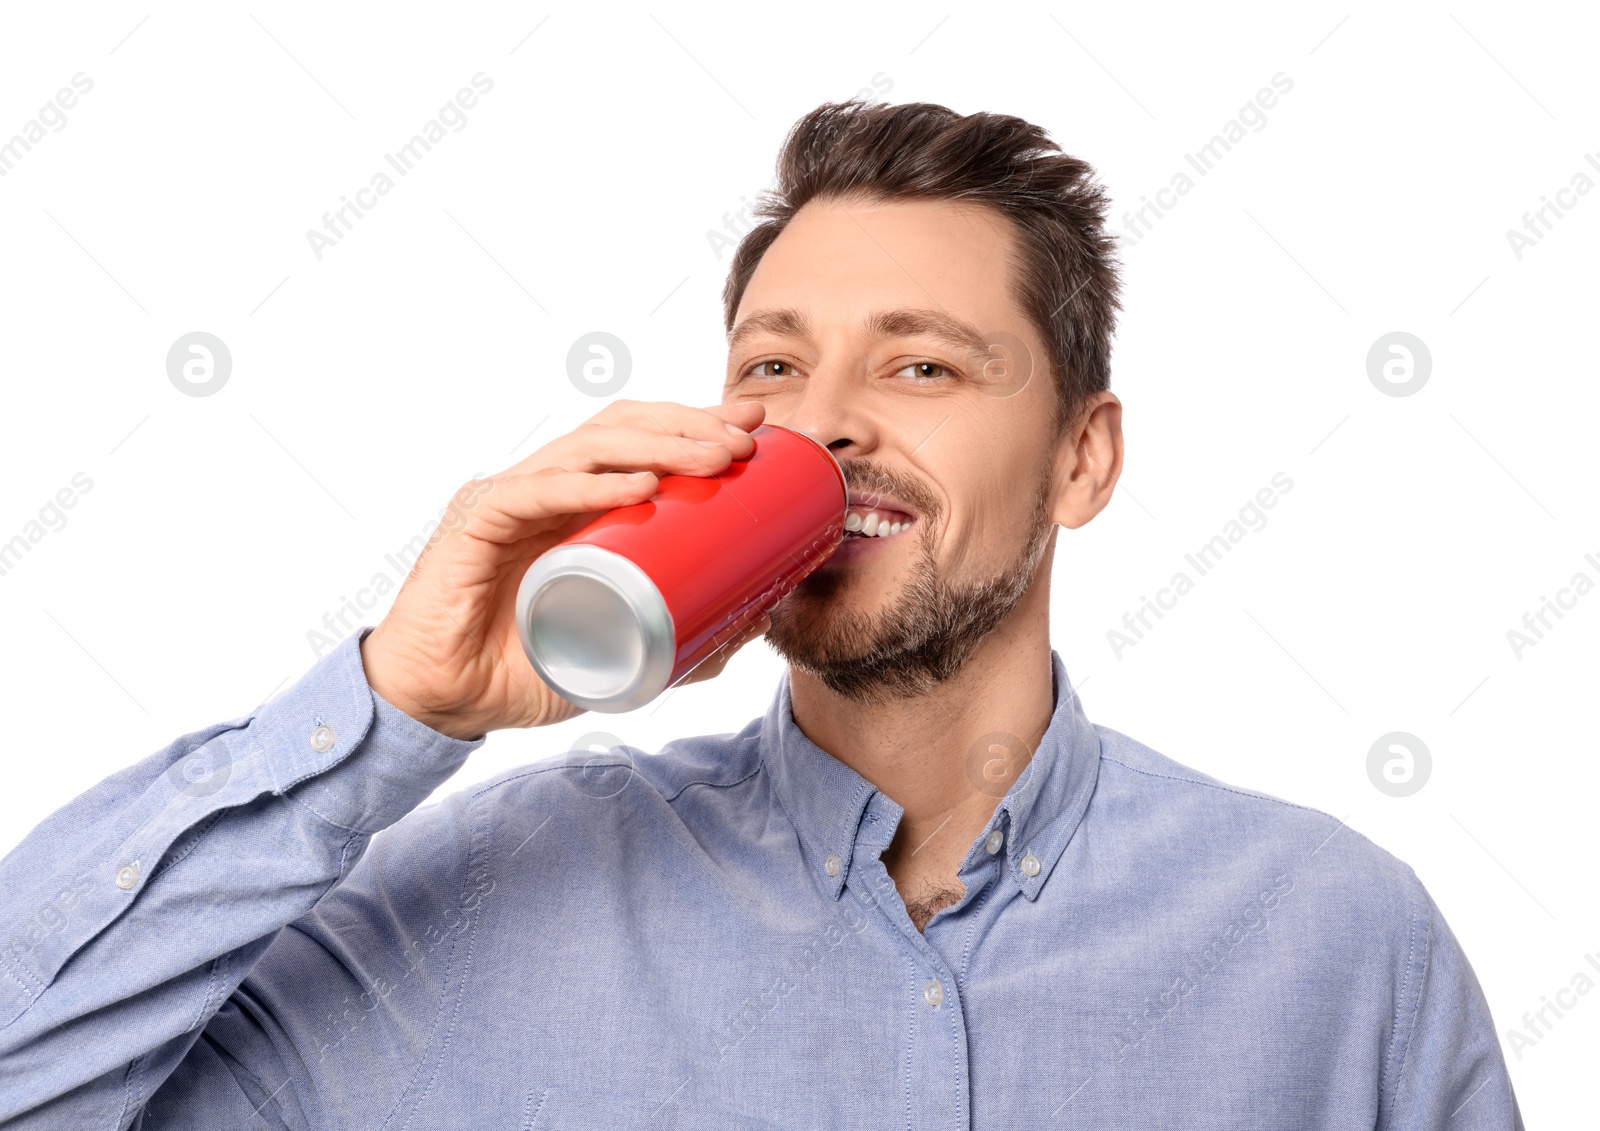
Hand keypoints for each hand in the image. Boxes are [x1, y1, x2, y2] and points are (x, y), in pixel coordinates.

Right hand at [360, 398, 766, 738]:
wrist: (446, 704)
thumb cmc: (523, 670)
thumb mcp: (620, 655)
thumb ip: (683, 639)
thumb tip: (757, 620)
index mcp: (576, 507)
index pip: (640, 443)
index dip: (695, 426)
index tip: (755, 427)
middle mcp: (544, 488)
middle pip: (622, 429)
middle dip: (688, 425)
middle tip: (744, 440)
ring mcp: (510, 498)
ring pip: (588, 446)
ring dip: (657, 445)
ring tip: (712, 458)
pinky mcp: (477, 521)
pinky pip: (538, 490)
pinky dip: (591, 485)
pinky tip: (641, 487)